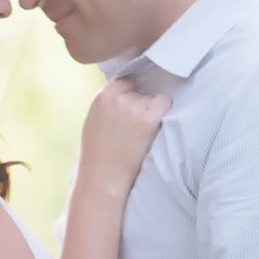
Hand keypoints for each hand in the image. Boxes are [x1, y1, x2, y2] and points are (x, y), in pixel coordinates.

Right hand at [75, 77, 170, 194]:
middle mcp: (117, 99)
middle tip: (135, 127)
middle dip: (140, 105)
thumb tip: (127, 94)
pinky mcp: (148, 119)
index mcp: (102, 97)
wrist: (102, 175)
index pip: (125, 82)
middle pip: (140, 91)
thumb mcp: (94, 121)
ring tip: (141, 133)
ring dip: (151, 112)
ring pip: (152, 99)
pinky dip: (163, 112)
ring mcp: (133, 108)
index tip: (132, 107)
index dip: (130, 94)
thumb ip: (107, 105)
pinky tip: (155, 127)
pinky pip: (164, 103)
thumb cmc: (97, 153)